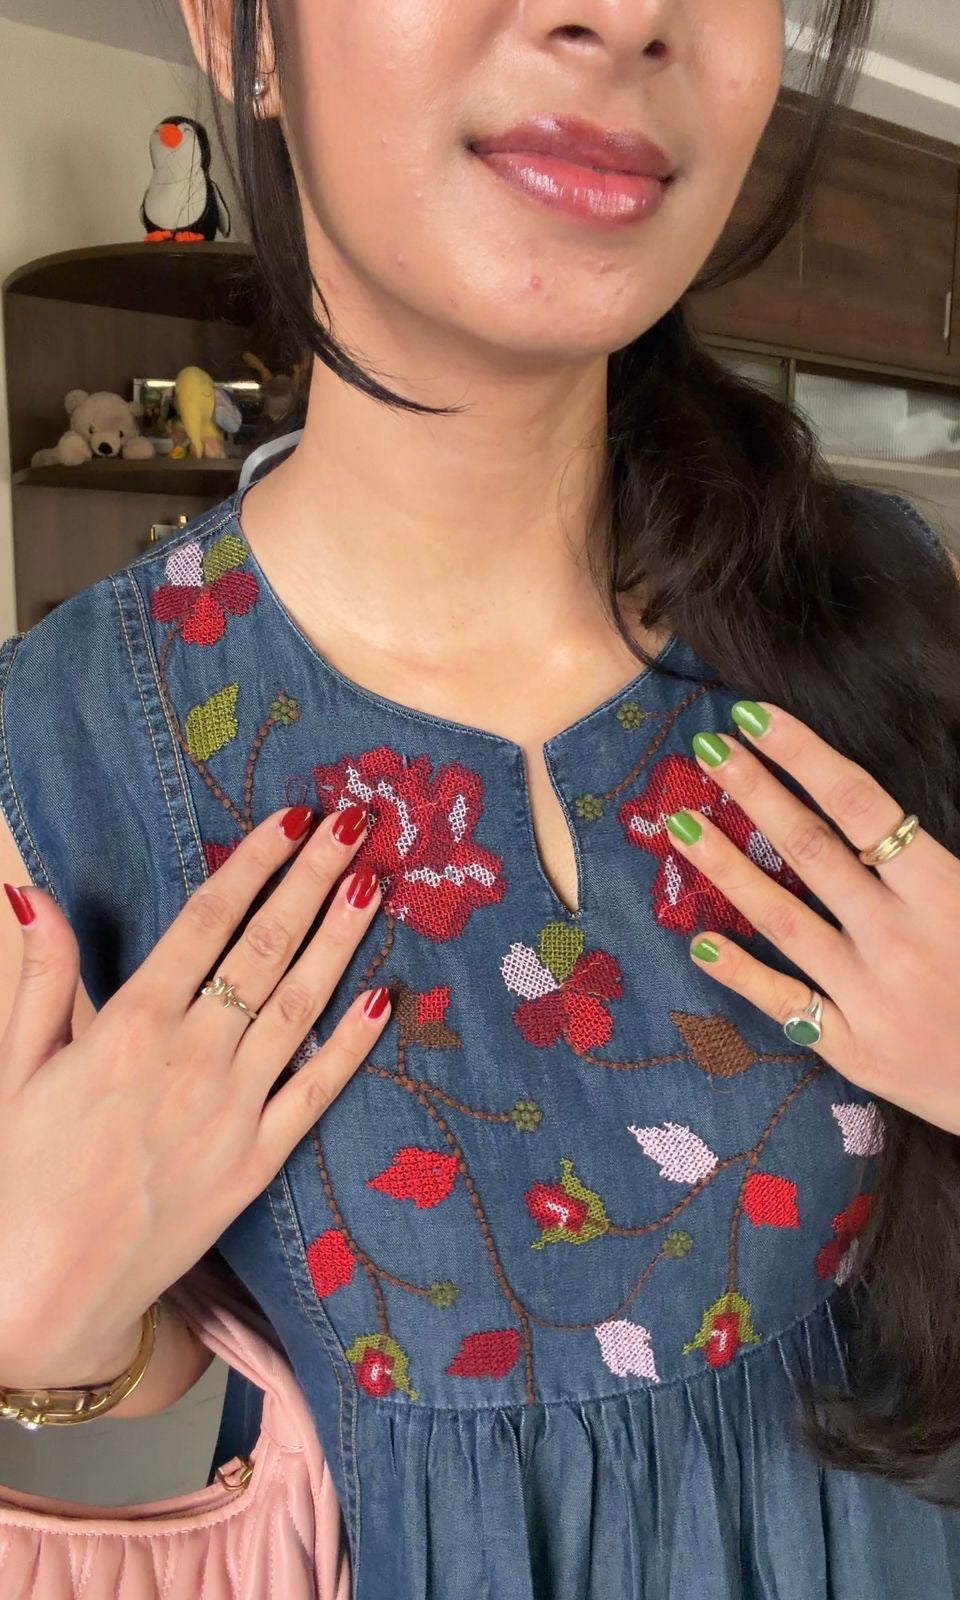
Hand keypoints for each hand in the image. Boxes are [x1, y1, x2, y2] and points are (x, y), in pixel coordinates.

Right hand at [0, 803, 388, 1384]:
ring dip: (344, 938)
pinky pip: (316, 1092)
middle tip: (357, 823)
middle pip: (268, 946)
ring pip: (302, 1004)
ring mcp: (231, 1110)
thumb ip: (39, 976)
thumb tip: (34, 891)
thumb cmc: (17, 1176)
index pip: (208, 919)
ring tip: (376, 882)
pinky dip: (352, 1045)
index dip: (254, 862)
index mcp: (129, 1022)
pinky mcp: (255, 1163)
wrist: (39, 1294)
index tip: (292, 817)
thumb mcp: (11, 1065)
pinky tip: (385, 1000)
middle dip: (314, 877)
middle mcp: (191, 1056)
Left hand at [661, 701, 959, 1134]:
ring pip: (782, 918)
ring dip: (725, 867)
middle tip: (704, 748)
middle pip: (810, 849)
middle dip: (753, 792)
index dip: (802, 754)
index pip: (860, 804)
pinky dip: (739, 973)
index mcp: (943, 891)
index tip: (753, 717)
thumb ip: (930, 857)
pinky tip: (698, 941)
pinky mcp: (853, 1049)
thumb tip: (882, 813)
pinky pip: (784, 1003)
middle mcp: (899, 937)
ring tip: (680, 824)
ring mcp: (870, 995)